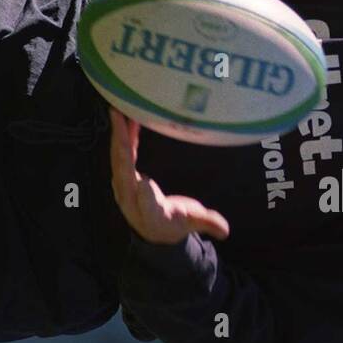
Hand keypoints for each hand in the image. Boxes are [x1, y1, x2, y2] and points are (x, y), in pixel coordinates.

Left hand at [108, 109, 229, 244]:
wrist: (154, 229)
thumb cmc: (175, 224)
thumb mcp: (193, 224)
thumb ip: (207, 223)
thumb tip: (225, 230)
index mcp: (153, 216)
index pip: (148, 207)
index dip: (145, 197)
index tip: (144, 182)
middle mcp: (133, 201)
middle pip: (125, 175)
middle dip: (122, 148)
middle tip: (120, 121)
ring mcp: (124, 187)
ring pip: (118, 160)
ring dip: (118, 135)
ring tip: (118, 111)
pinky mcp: (123, 175)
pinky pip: (121, 154)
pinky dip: (123, 136)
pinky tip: (125, 118)